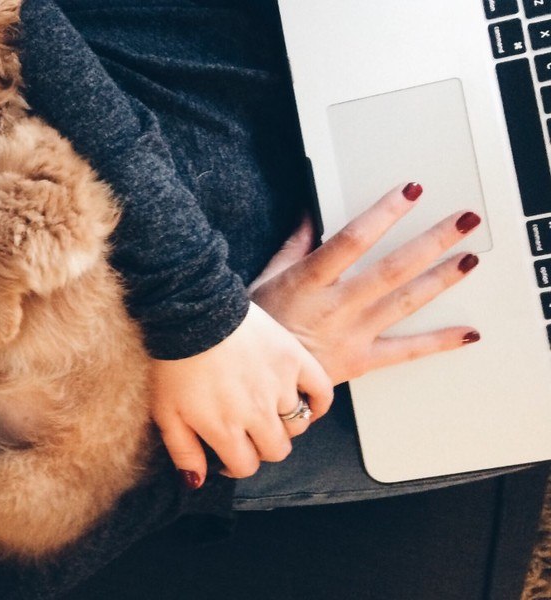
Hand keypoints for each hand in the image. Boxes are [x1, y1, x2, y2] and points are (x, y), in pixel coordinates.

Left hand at [147, 303, 333, 486]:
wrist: (190, 311)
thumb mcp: (165, 411)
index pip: (247, 466)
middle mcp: (257, 412)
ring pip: (297, 425)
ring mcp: (279, 386)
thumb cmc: (173, 359)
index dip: (236, 463)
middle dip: (261, 446)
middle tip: (247, 430)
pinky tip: (303, 402)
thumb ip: (183, 451)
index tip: (227, 451)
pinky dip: (317, 402)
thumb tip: (199, 482)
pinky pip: (321, 392)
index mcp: (225, 428)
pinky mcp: (294, 359)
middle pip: (276, 450)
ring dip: (283, 423)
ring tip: (266, 409)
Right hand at [249, 182, 480, 384]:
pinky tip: (467, 332)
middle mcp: (335, 307)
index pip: (352, 240)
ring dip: (442, 279)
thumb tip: (312, 213)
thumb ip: (295, 245)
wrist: (252, 380)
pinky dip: (440, 342)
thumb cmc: (257, 328)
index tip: (409, 192)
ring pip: (405, 303)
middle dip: (433, 241)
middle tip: (464, 221)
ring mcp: (352, 335)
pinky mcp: (361, 360)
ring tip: (470, 259)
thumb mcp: (267, 278)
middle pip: (393, 269)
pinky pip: (406, 351)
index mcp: (309, 281)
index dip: (384, 213)